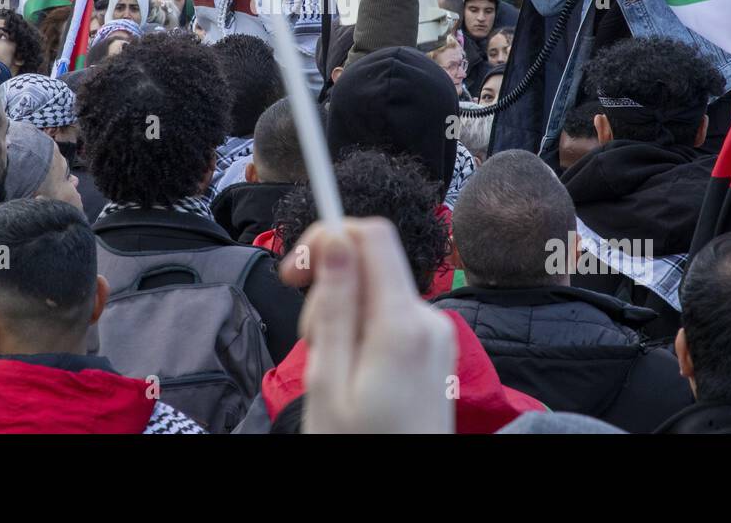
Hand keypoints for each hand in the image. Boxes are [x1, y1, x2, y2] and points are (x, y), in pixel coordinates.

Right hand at [281, 218, 455, 434]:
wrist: (407, 496)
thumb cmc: (360, 447)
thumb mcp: (328, 381)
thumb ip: (334, 306)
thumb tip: (335, 238)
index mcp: (403, 324)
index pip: (372, 234)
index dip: (327, 236)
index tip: (294, 271)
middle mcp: (429, 320)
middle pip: (370, 262)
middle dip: (330, 287)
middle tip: (310, 341)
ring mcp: (436, 335)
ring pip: (376, 290)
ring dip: (343, 314)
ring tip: (331, 367)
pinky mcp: (434, 348)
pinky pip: (389, 315)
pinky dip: (362, 331)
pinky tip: (352, 371)